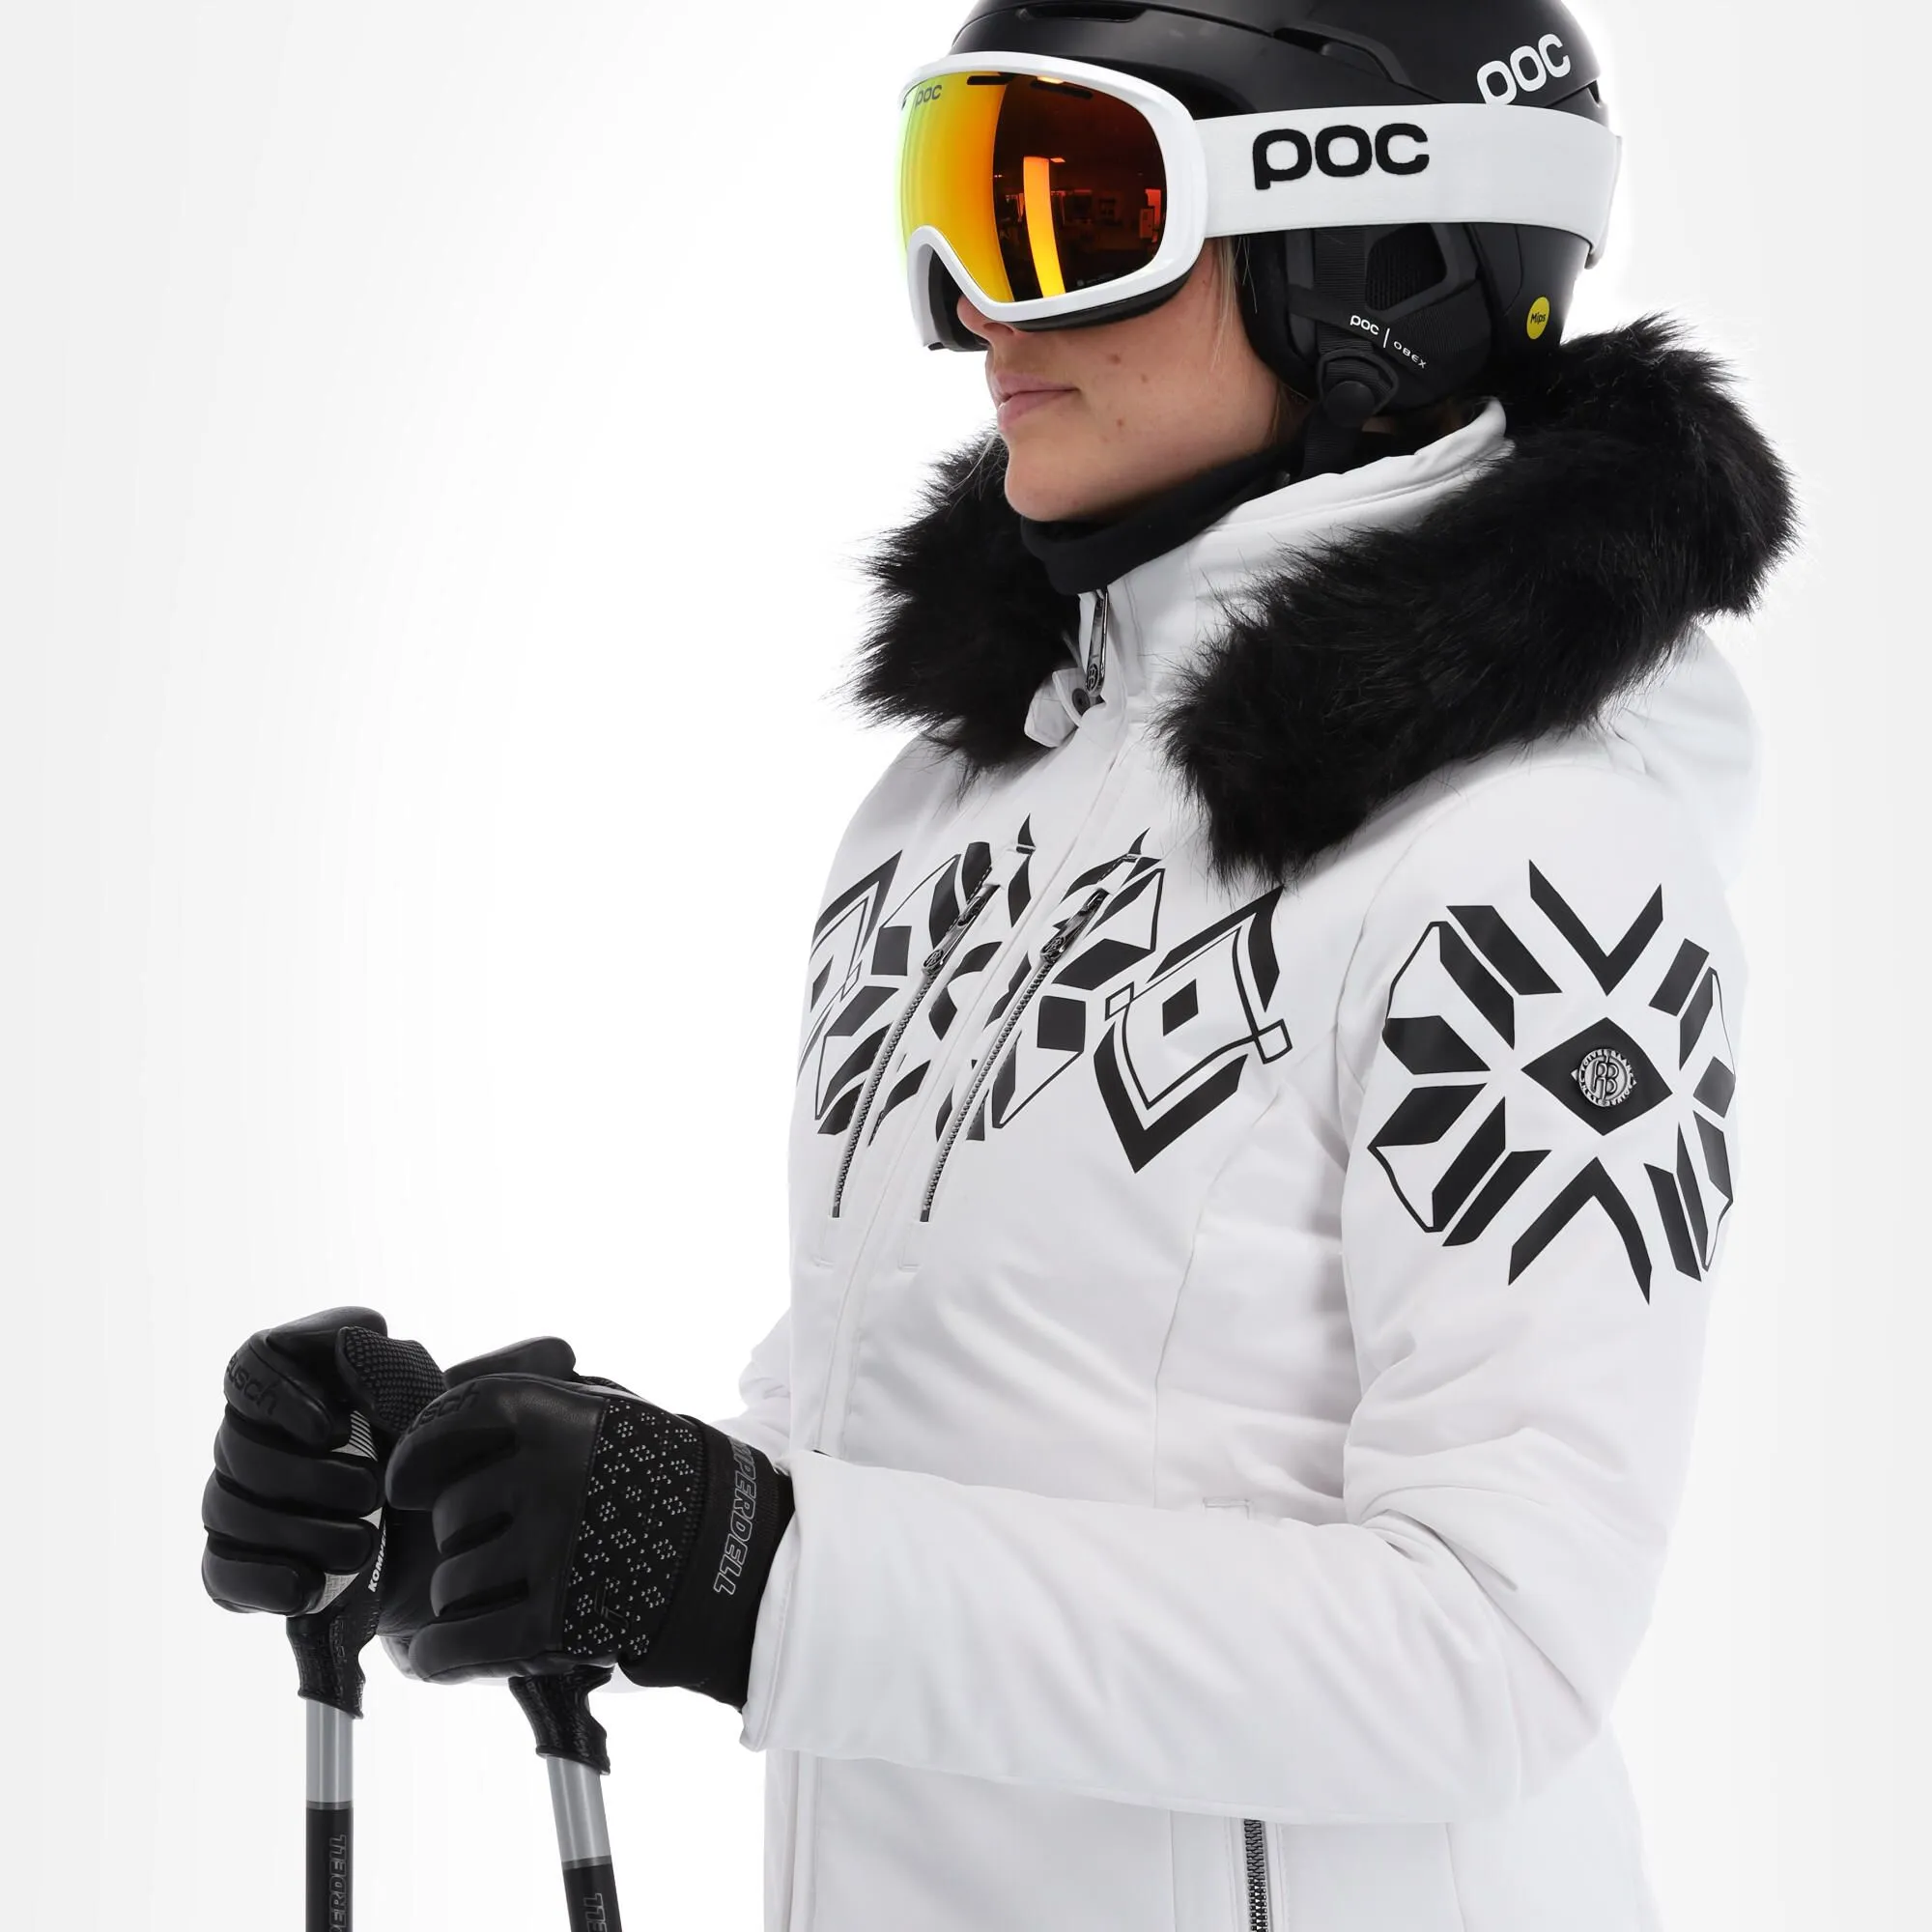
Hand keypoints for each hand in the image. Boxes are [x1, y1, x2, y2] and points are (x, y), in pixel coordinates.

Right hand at [200, 1307, 444, 1625]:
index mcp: (299, 1381)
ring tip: (363, 1544)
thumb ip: (392, 1370)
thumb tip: (344, 1343)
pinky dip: (263, 1582)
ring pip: (226, 1507)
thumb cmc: (437, 1456)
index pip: (249, 1365)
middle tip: (370, 1495)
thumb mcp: (432, 1409)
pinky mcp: (239, 1563)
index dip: (278, 1397)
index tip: (333, 1430)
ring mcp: (240, 1498)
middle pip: (235, 1442)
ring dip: (299, 1530)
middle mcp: (257, 1433)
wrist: (450, 1544)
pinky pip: (220, 1571)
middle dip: (306, 1476)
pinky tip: (309, 1588)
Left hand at [385, 1338, 792, 1707]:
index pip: (458, 1417)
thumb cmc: (660, 1483)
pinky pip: (459, 1645)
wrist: (734, 1564)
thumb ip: (536, 1406)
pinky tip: (430, 1654)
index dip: (418, 1450)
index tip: (405, 1482)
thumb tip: (440, 1408)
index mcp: (565, 1419)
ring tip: (502, 1595)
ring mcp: (556, 1553)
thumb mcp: (609, 1417)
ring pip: (451, 1583)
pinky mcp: (560, 1624)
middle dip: (460, 1536)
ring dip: (460, 1597)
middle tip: (498, 1546)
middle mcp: (554, 1479)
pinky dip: (436, 1656)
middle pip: (450, 1514)